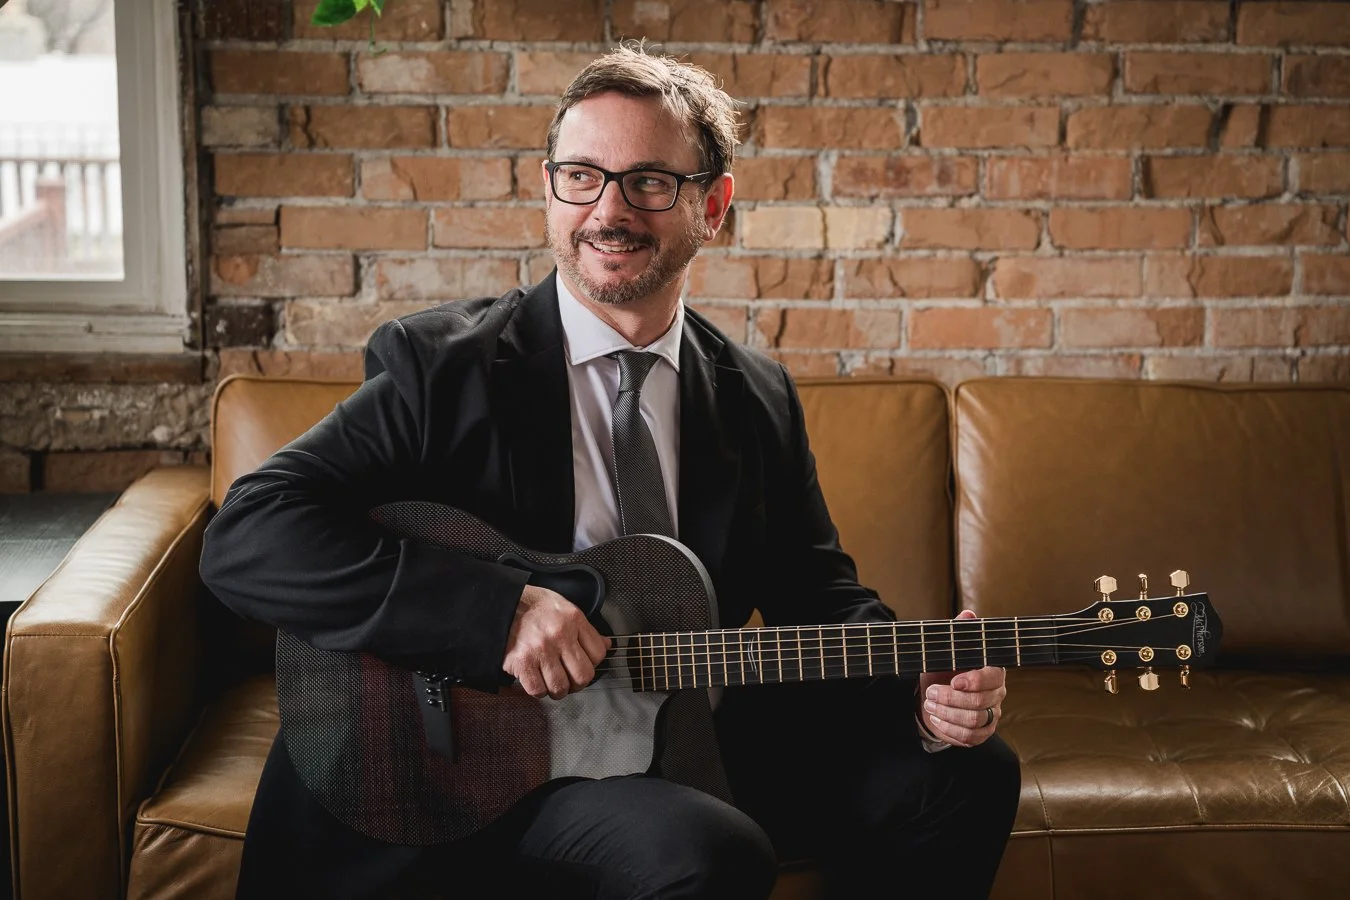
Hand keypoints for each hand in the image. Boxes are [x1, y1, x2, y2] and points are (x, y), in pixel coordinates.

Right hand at [503, 585, 611, 699]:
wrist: (500, 603)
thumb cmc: (533, 606)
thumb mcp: (564, 608)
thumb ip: (586, 629)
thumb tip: (607, 645)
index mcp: (573, 620)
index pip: (598, 654)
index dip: (592, 664)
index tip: (583, 665)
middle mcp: (559, 635)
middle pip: (583, 676)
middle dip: (578, 683)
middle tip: (570, 680)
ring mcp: (540, 650)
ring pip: (561, 687)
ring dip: (557, 690)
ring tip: (552, 681)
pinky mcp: (522, 662)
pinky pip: (537, 690)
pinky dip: (538, 690)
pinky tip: (536, 680)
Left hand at [917, 609, 1006, 747]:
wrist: (935, 694)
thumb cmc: (944, 669)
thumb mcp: (947, 650)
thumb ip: (958, 634)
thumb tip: (968, 614)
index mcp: (992, 672)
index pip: (992, 678)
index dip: (974, 681)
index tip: (953, 681)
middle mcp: (996, 694)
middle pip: (980, 703)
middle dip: (950, 699)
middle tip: (930, 692)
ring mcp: (991, 715)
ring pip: (973, 721)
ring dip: (947, 713)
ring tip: (930, 704)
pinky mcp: (982, 733)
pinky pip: (969, 737)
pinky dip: (949, 729)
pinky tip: (936, 719)